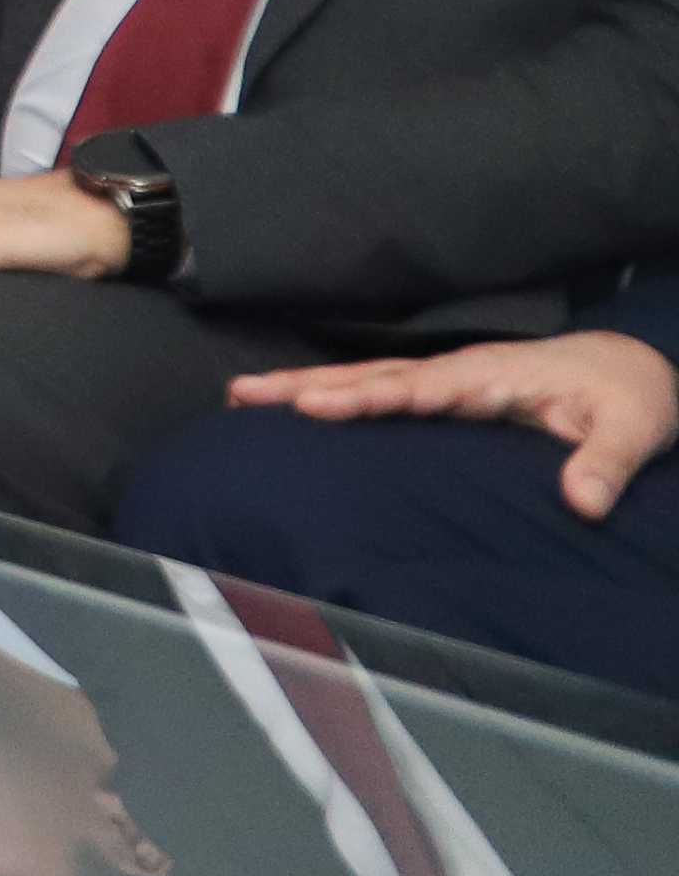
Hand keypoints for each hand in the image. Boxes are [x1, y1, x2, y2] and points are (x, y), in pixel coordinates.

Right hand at [223, 332, 678, 519]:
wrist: (629, 372)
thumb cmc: (630, 400)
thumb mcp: (634, 430)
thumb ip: (606, 464)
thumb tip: (581, 503)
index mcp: (492, 378)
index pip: (418, 388)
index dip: (367, 398)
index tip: (314, 405)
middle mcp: (459, 373)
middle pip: (372, 376)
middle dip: (306, 384)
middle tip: (242, 393)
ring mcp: (448, 379)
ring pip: (367, 379)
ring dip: (306, 385)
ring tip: (243, 394)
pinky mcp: (446, 391)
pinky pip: (380, 389)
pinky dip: (334, 392)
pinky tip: (298, 405)